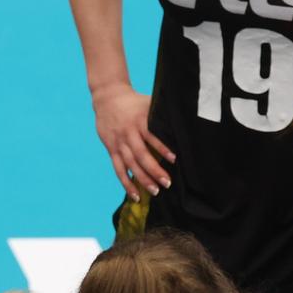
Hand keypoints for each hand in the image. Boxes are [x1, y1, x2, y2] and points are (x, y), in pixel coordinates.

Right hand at [91, 84, 172, 200]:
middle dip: (154, 170)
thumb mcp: (149, 103)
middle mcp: (128, 133)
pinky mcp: (112, 149)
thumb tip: (185, 121)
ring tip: (155, 191)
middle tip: (167, 183)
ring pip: (130, 164)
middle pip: (141, 154)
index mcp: (139, 121)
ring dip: (142, 179)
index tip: (174, 159)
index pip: (151, 136)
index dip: (162, 148)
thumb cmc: (134, 102)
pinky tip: (135, 195)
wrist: (107, 97)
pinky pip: (118, 169)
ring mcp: (119, 143)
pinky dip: (126, 183)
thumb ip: (162, 114)